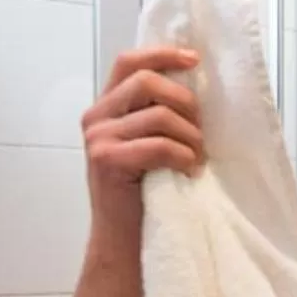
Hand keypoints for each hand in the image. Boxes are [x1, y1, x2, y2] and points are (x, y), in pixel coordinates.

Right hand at [82, 46, 204, 243]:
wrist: (127, 243)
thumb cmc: (146, 195)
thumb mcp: (148, 145)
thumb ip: (156, 115)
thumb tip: (194, 88)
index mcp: (106, 107)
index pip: (130, 62)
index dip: (162, 54)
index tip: (194, 60)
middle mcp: (96, 117)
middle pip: (146, 81)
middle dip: (185, 102)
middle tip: (200, 132)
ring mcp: (98, 139)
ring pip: (160, 115)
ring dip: (190, 137)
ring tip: (197, 159)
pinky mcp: (107, 161)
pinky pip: (159, 145)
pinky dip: (183, 157)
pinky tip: (189, 172)